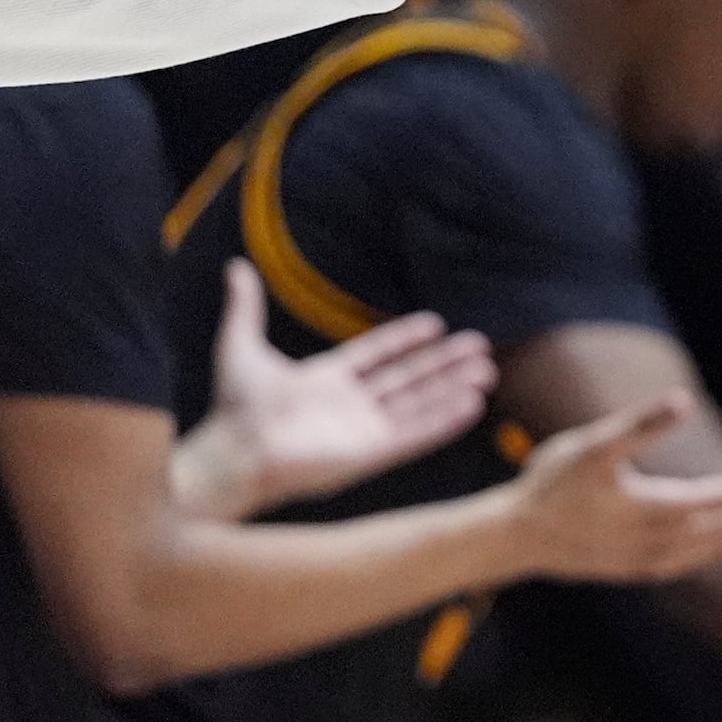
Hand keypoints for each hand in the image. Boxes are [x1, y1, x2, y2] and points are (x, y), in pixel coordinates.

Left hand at [182, 258, 493, 516]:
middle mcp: (350, 407)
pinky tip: (472, 403)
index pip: (377, 355)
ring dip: (453, 388)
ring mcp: (364, 432)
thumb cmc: (235, 407)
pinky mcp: (372, 454)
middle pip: (409, 379)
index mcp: (326, 382)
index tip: (436, 324)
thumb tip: (235, 267)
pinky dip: (445, 420)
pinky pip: (416, 434)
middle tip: (480, 345)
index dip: (405, 340)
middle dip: (444, 364)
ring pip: (420, 405)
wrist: (236, 450)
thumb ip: (246, 307)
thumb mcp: (242, 346)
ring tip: (487, 371)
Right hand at [495, 392, 721, 578]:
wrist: (516, 538)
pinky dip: (714, 551)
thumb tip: (684, 401)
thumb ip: (641, 425)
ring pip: (712, 551)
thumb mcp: (594, 445)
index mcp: (659, 511)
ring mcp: (650, 563)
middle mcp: (662, 544)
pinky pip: (691, 563)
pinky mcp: (636, 571)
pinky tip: (718, 543)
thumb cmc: (551, 483)